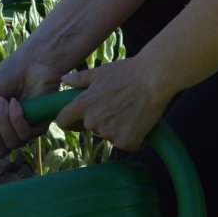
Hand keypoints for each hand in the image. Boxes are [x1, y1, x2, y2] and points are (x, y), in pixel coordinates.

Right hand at [0, 48, 65, 160]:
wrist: (30, 64)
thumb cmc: (8, 77)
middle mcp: (9, 135)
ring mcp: (25, 132)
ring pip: (11, 144)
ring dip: (3, 121)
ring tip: (3, 101)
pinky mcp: (39, 127)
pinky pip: (24, 134)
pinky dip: (16, 118)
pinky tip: (16, 103)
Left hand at [52, 56, 174, 152]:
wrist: (154, 79)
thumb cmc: (127, 72)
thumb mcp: (100, 72)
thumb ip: (80, 79)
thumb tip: (64, 79)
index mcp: (82, 105)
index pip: (63, 122)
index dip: (69, 122)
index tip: (77, 122)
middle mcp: (92, 122)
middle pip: (90, 128)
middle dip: (101, 120)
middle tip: (118, 106)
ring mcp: (109, 133)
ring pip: (110, 135)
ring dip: (118, 128)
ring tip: (131, 110)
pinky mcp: (126, 141)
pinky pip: (126, 143)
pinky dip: (134, 137)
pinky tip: (141, 122)